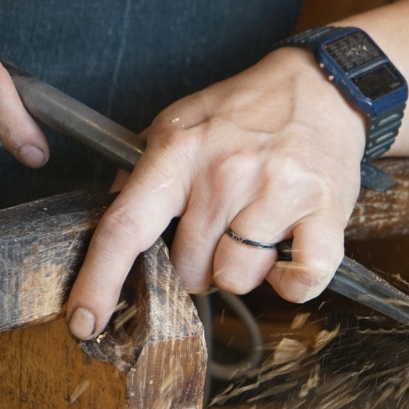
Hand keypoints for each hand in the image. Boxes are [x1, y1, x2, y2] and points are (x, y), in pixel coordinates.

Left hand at [65, 47, 365, 339]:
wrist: (322, 87)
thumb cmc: (249, 110)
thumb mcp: (182, 123)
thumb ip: (145, 172)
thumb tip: (112, 218)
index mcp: (180, 153)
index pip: (125, 228)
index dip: (99, 282)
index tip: (84, 321)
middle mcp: (225, 175)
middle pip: (189, 269)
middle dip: (199, 266)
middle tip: (219, 233)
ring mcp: (277, 194)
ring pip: (237, 279)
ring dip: (244, 270)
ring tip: (257, 234)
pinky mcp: (324, 213)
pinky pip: (298, 282)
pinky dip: (291, 282)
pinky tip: (288, 255)